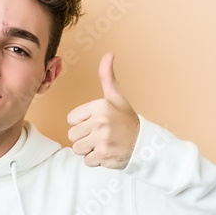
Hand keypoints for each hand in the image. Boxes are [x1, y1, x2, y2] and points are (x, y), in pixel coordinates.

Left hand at [66, 51, 139, 169]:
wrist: (144, 143)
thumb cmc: (127, 120)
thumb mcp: (117, 97)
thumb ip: (107, 76)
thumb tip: (109, 54)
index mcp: (100, 106)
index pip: (71, 119)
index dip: (82, 122)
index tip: (96, 122)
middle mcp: (100, 122)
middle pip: (72, 135)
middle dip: (84, 137)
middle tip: (100, 135)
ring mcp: (102, 140)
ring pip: (77, 149)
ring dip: (88, 149)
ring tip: (103, 143)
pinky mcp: (103, 155)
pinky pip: (86, 160)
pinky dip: (95, 160)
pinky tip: (107, 152)